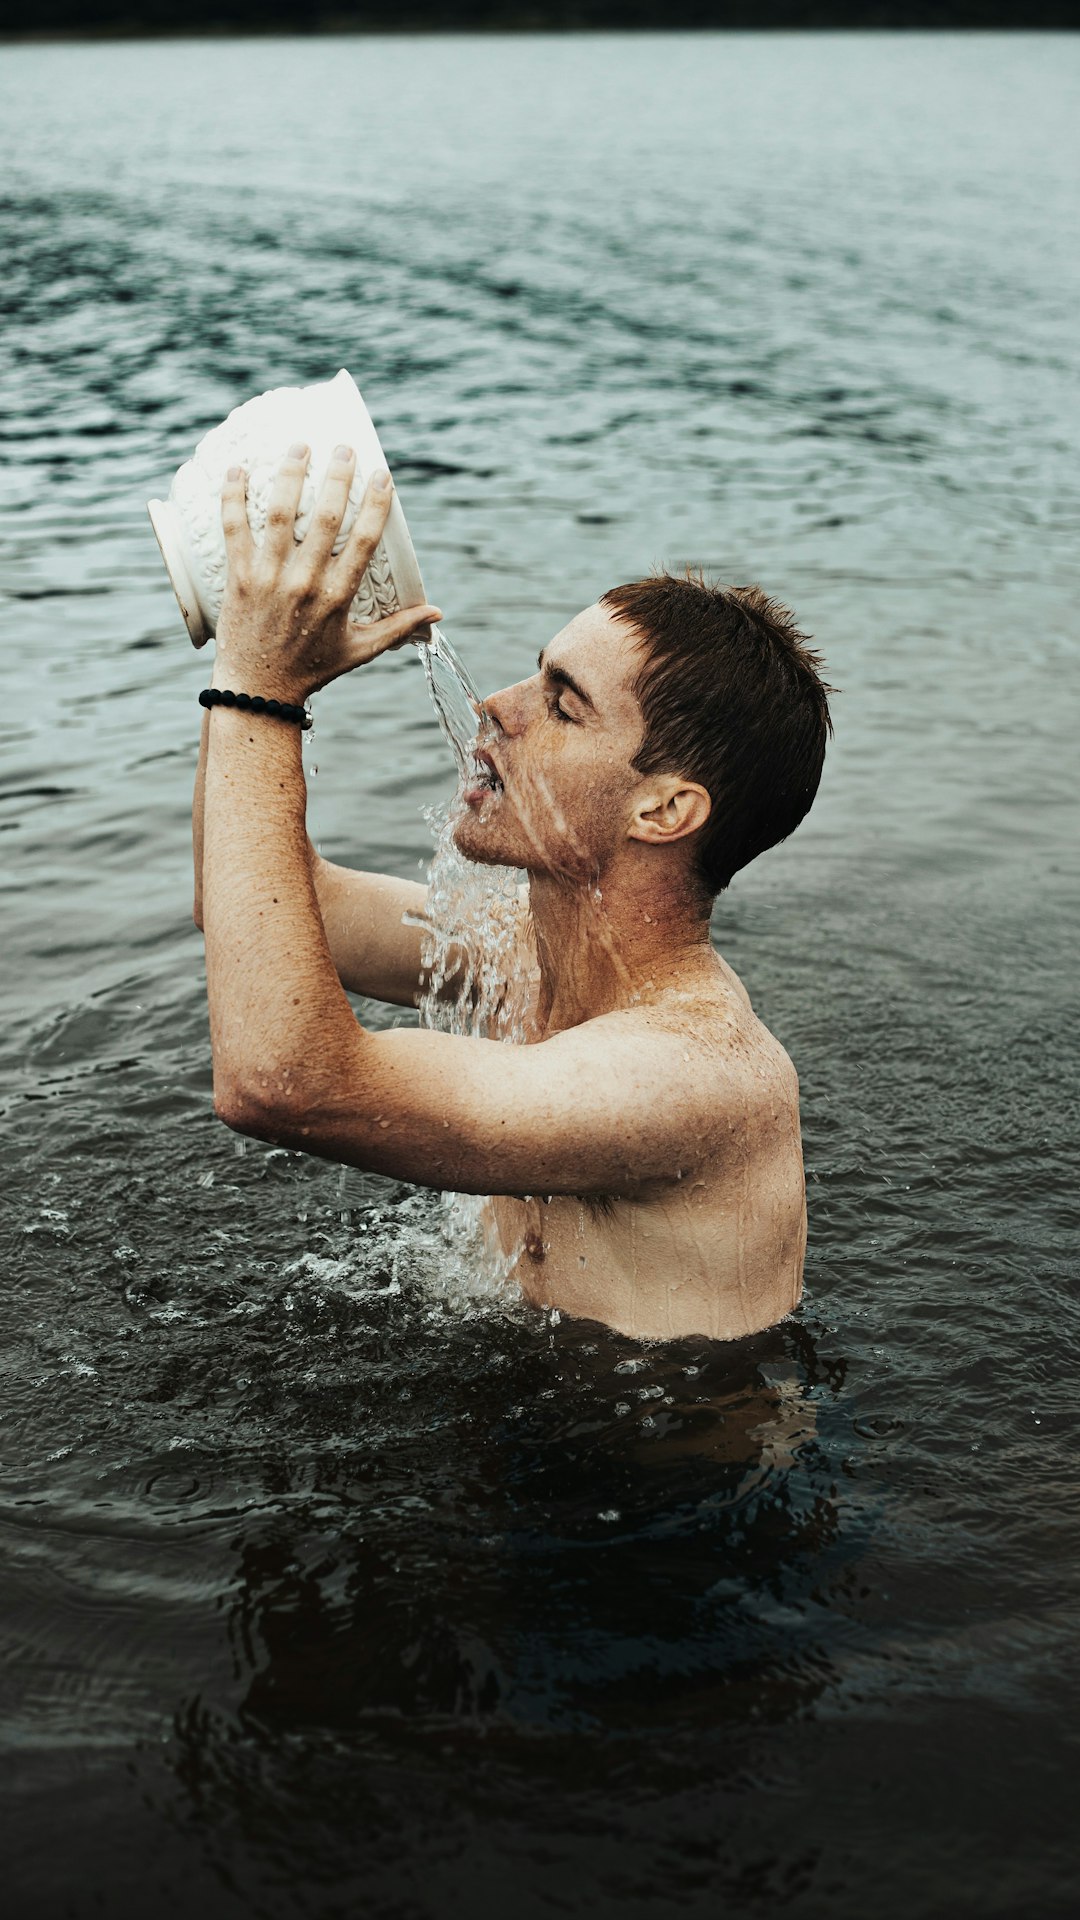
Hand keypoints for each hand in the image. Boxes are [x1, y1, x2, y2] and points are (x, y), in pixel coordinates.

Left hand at [213, 441, 442, 704]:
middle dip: (336, 477)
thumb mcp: (360, 650)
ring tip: (298, 446)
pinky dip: (233, 496)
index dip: (375, 504)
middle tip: (342, 448)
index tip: (381, 475)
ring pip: (279, 514)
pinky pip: (233, 528)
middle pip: (324, 517)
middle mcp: (305, 583)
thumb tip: (436, 613)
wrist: (258, 690)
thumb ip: (398, 628)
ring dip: (289, 474)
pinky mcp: (238, 577)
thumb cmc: (311, 669)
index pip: (364, 540)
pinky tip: (237, 467)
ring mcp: (269, 578)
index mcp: (338, 597)